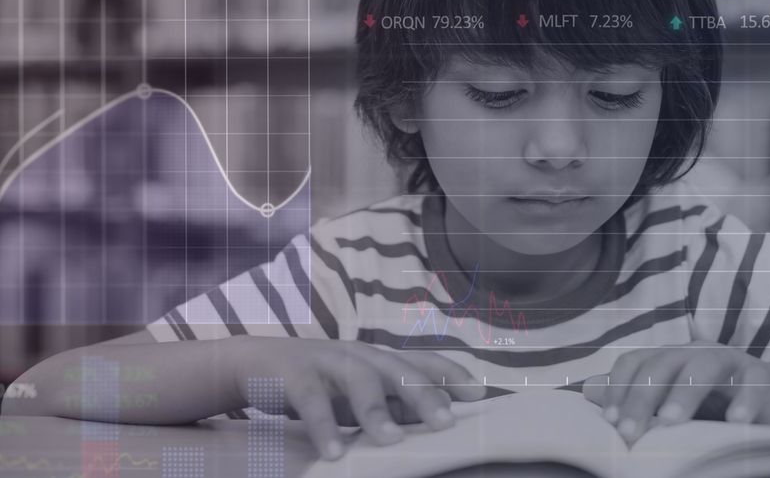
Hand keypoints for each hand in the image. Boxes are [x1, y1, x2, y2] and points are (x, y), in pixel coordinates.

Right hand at [227, 336, 484, 459]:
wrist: (254, 363)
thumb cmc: (318, 382)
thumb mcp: (357, 392)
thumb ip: (391, 403)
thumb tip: (434, 421)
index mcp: (377, 358)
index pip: (420, 361)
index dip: (450, 374)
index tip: (478, 393)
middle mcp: (358, 354)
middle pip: (397, 369)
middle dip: (424, 393)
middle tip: (446, 421)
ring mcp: (327, 360)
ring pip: (359, 379)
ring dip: (377, 409)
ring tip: (394, 439)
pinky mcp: (294, 374)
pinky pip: (311, 401)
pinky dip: (323, 426)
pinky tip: (334, 452)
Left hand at [582, 342, 769, 442]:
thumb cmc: (716, 404)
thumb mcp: (672, 401)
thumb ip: (636, 395)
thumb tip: (590, 392)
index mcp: (671, 357)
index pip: (635, 362)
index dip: (620, 388)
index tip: (611, 422)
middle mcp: (696, 353)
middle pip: (663, 364)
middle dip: (642, 397)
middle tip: (630, 432)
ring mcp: (731, 361)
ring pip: (704, 367)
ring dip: (684, 393)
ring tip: (669, 422)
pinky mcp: (763, 377)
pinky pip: (754, 384)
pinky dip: (745, 402)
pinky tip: (735, 423)